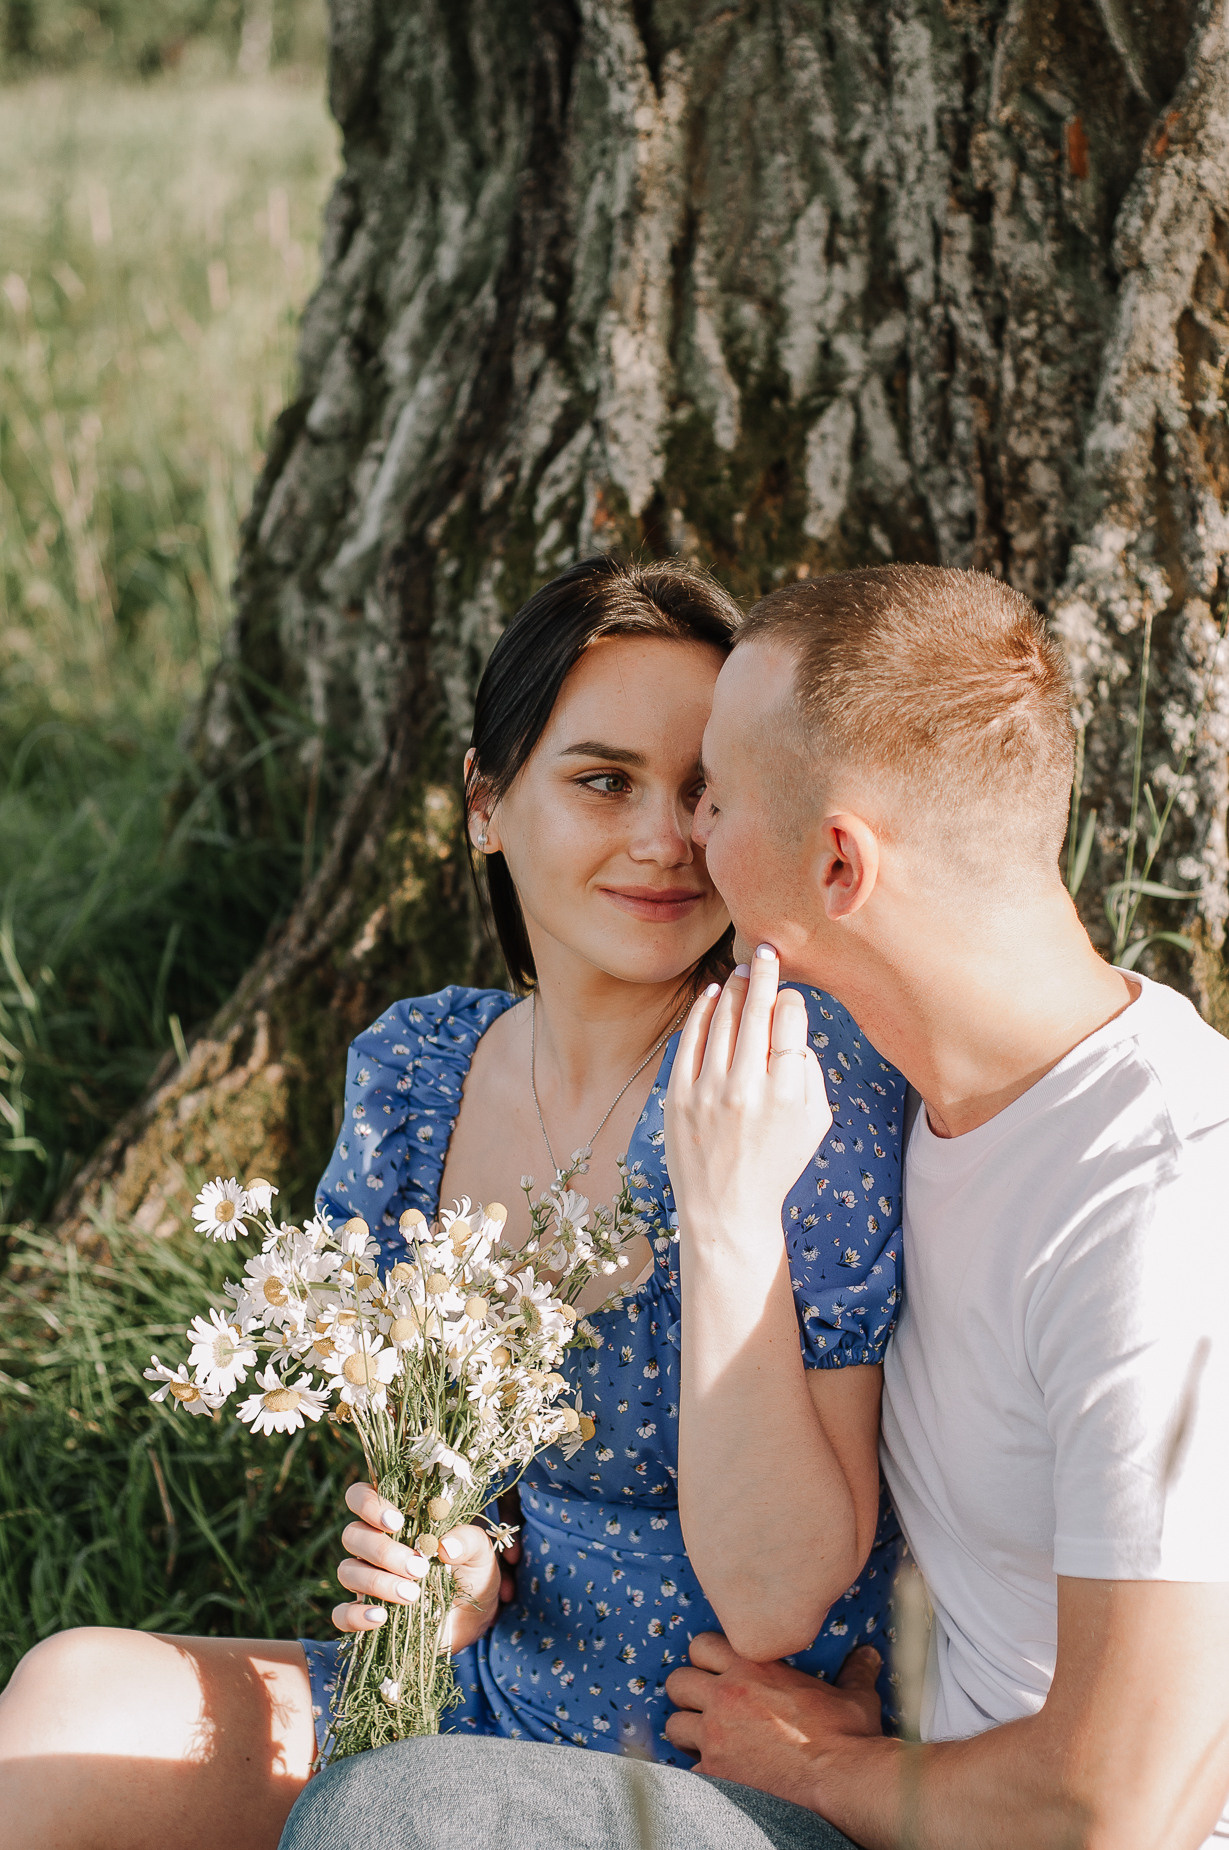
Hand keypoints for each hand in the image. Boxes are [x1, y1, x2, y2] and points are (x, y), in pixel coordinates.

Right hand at [332, 1480, 511, 1651]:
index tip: (396, 1522)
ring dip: (377, 1581)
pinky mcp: (365, 1613)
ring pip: (346, 1570)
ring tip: (412, 1594)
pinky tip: (381, 1617)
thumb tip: (445, 1547)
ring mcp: (367, 1580)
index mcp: (397, 1519)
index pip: (361, 1496)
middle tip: (418, 1567)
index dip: (368, 1503)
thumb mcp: (480, 1552)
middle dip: (382, 1550)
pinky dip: (355, 1616)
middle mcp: (375, 1545)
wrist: (474, 1620)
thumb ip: (467, 1540)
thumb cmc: (472, 1573)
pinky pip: (341, 1614)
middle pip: (352, 1535)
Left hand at [664, 1632, 883, 1806]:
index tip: (719, 1672)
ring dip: (689, 1733)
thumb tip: (869, 1654)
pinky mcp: (716, 1774)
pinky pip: (689, 1769)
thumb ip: (855, 1671)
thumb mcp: (855, 1696)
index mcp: (753, 1667)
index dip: (707, 1658)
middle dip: (688, 1694)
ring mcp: (716, 1737)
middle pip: (677, 1682)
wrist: (841, 1781)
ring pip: (674, 1726)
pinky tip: (721, 1776)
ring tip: (709, 1742)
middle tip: (708, 1708)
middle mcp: (726, 1696)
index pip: (701, 1645)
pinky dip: (701, 1772)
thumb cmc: (849, 1736)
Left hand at [665, 945, 830, 1241]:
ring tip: (742, 971)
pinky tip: (712, 994)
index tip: (788, 993)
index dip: (790, 999)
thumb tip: (792, 1024)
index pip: (789, 1021)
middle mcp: (746, 1089)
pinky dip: (702, 1012)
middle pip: (755, 1011)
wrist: (726, 1209)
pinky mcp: (678, 1097)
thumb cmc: (776, 1162)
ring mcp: (708, 1092)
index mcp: (787, 1094)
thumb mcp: (816, 1123)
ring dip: (733, 989)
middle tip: (766, 951)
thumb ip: (809, 1070)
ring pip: (722, 1020)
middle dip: (762, 974)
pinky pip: (690, 1040)